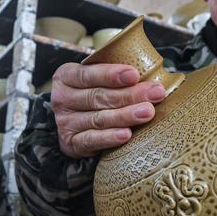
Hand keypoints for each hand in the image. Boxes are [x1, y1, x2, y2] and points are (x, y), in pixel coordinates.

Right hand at [51, 62, 165, 158]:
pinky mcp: (71, 143)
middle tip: (155, 93)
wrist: (75, 127)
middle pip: (98, 97)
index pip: (87, 74)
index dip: (111, 75)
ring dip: (125, 115)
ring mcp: (65, 123)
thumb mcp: (97, 80)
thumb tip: (153, 72)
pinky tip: (127, 134)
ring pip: (98, 119)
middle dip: (129, 95)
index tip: (134, 74)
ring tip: (148, 112)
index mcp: (66, 76)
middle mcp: (61, 99)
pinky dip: (110, 137)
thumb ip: (116, 75)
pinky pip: (92, 140)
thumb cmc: (94, 95)